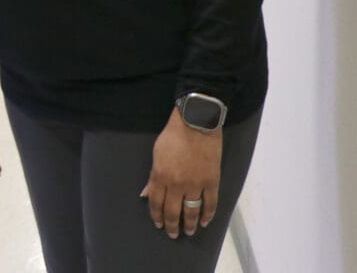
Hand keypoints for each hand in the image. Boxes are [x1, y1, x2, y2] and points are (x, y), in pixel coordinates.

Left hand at [140, 106, 221, 238]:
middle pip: (173, 211)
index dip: (156, 215)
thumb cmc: (173, 135)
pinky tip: (205, 222)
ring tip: (189, 232)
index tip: (158, 224)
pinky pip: (210, 204)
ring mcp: (196, 185)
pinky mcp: (212, 182)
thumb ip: (152, 177)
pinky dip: (208, 215)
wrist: (196, 123)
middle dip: (172, 225)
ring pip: (192, 212)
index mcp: (160, 176)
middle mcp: (177, 184)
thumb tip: (145, 194)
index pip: (156, 202)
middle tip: (172, 234)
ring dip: (190, 224)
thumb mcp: (156, 154)